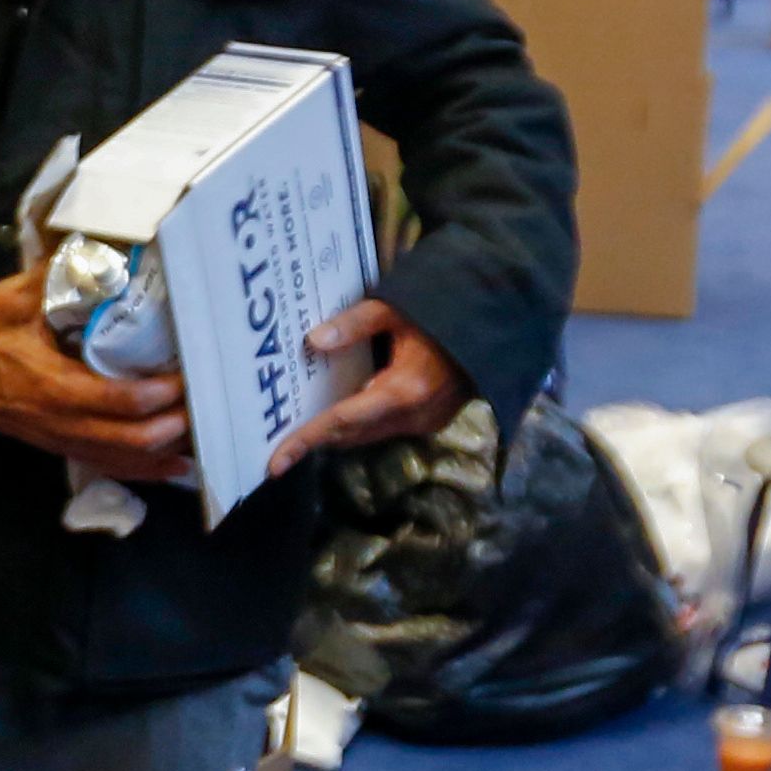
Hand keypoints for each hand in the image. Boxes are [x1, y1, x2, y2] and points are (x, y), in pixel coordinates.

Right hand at [0, 262, 193, 485]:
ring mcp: (63, 441)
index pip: (118, 399)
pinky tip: (172, 467)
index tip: (186, 375)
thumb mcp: (13, 299)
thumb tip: (102, 255)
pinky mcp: (61, 447)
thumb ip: (55, 277)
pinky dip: (144, 470)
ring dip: (164, 452)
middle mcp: (63, 423)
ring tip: (199, 438)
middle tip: (201, 403)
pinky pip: (109, 466)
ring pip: (123, 459)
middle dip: (171, 425)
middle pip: (130, 439)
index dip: (158, 394)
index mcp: (54, 386)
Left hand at [266, 298, 468, 476]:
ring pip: (367, 436)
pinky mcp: (430, 423)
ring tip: (299, 430)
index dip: (307, 439)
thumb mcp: (396, 309)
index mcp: (404, 390)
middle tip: (277, 444)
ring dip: (335, 434)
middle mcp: (414, 416)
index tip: (276, 460)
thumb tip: (312, 341)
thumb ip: (353, 324)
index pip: (343, 421)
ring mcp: (425, 424)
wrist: (494, 330)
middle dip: (315, 439)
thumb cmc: (444, 314)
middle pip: (352, 434)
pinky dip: (358, 425)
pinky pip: (383, 430)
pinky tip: (338, 412)